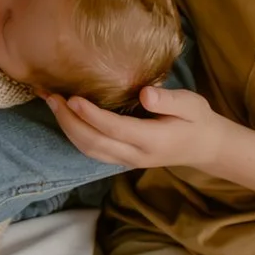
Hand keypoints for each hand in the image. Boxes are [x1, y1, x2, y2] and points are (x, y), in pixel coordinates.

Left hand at [46, 84, 224, 171]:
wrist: (203, 147)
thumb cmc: (196, 120)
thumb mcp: (192, 104)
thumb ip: (169, 100)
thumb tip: (145, 94)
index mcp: (154, 140)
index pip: (116, 129)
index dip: (92, 115)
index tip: (73, 98)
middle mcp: (135, 155)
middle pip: (94, 142)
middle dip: (69, 121)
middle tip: (51, 96)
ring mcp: (126, 160)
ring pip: (89, 150)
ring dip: (67, 128)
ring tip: (51, 102)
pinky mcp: (120, 159)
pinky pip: (91, 151)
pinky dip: (73, 134)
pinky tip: (64, 116)